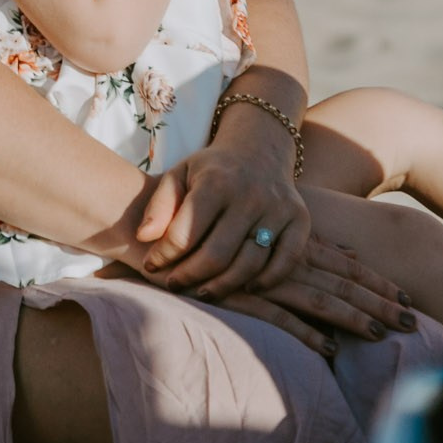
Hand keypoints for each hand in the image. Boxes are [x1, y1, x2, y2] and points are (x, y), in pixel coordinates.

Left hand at [133, 125, 306, 299]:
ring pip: (249, 264)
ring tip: (202, 291)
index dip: (164, 255)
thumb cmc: (211, 171)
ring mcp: (278, 209)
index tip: (151, 265)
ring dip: (222, 286)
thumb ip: (160, 205)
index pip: (186, 232)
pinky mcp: (299, 221)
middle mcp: (250, 195)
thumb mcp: (179, 175)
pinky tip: (246, 287)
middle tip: (173, 285)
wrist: (259, 151)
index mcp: (216, 182)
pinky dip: (266, 281)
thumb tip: (143, 238)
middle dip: (190, 276)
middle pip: (217, 254)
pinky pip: (286, 261)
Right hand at [207, 237, 415, 357]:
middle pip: (341, 284)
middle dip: (378, 302)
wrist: (159, 232)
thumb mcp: (268, 235)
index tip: (407, 297)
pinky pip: (276, 318)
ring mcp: (259, 278)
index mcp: (292, 245)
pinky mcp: (236, 298)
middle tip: (413, 322)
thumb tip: (350, 252)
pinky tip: (328, 350)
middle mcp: (282, 259)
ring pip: (317, 300)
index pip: (345, 265)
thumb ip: (306, 245)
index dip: (377, 281)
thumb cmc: (214, 235)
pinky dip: (303, 333)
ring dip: (351, 317)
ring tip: (380, 334)